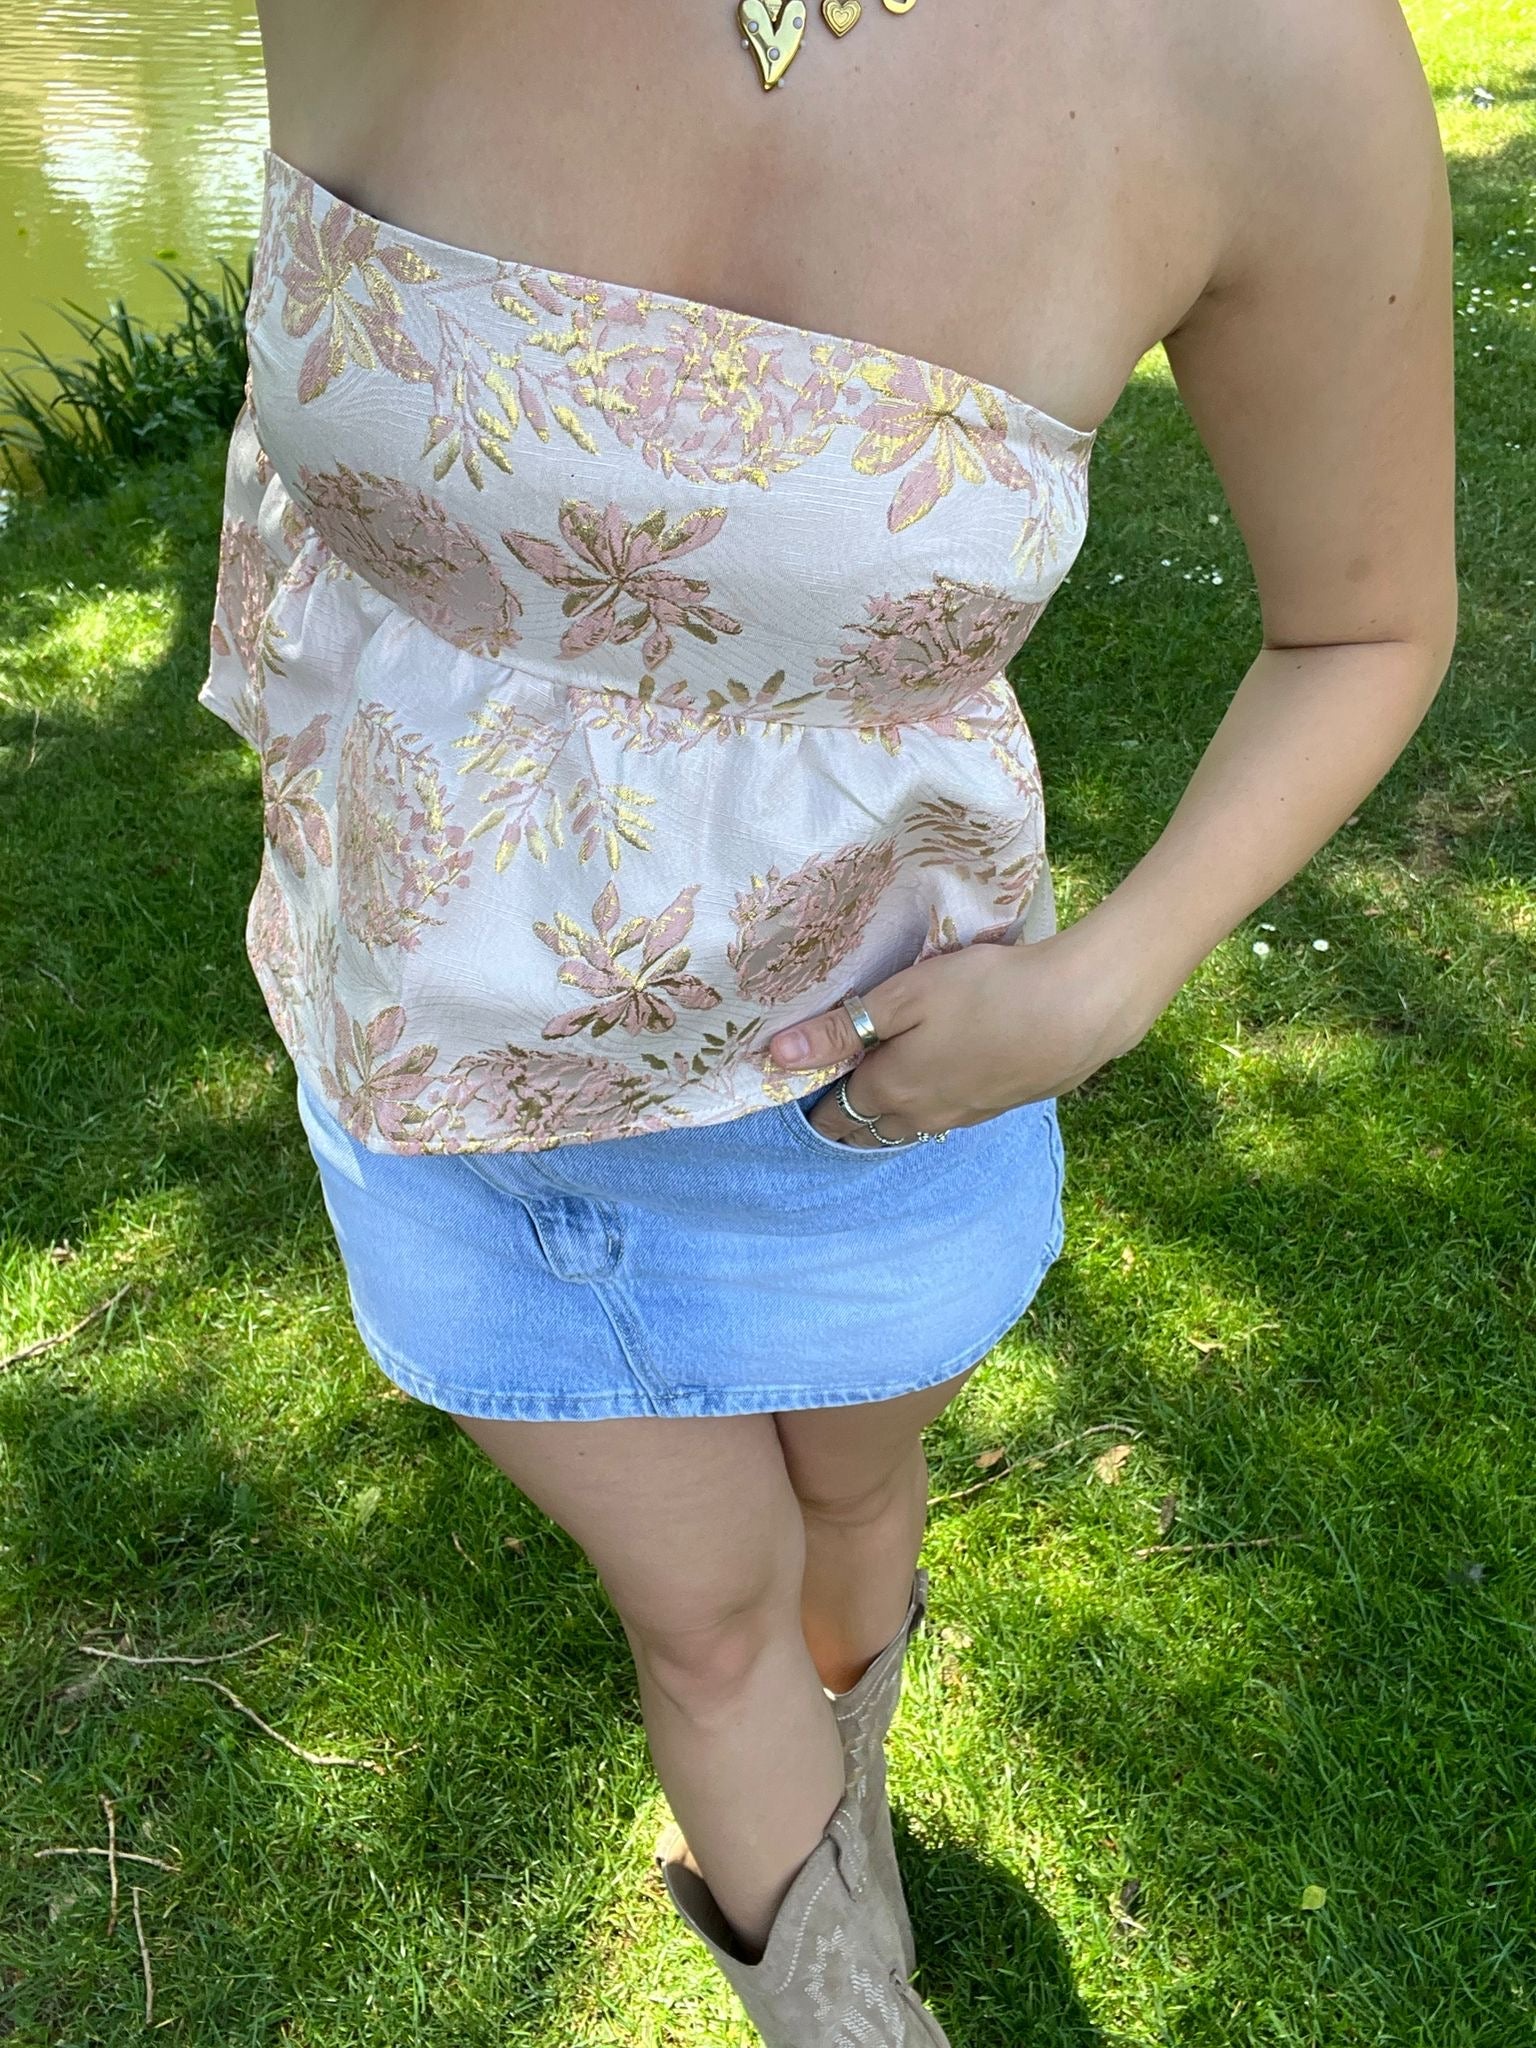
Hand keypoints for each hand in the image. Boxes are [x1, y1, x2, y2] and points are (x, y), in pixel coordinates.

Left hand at [765, 926, 1155, 1146]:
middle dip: (843, 1119)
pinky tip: (933, 1088)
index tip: (799, 1091)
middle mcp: (922, 1115)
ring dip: (885, 1119)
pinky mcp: (999, 1107)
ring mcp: (964, 1116)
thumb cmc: (987, 992)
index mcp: (891, 1088)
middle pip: (868, 1130)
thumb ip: (842, 1028)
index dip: (814, 1103)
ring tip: (872, 1100)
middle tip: (826, 1100)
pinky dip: (926, 1110)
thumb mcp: (905, 997)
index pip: (835, 1112)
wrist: (1079, 1011)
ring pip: (908, 1129)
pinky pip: (945, 1117)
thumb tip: (776, 1055)